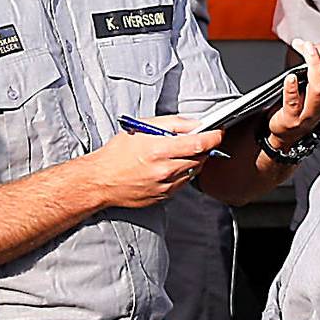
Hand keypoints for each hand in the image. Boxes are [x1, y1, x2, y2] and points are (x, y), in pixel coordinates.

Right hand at [87, 120, 221, 209]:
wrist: (101, 181)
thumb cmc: (117, 153)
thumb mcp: (141, 128)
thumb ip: (172, 123)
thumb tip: (195, 123)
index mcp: (159, 150)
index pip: (200, 143)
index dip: (214, 136)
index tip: (219, 132)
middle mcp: (165, 170)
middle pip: (200, 157)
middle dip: (203, 147)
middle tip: (196, 140)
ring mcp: (166, 186)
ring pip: (194, 171)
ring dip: (193, 160)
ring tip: (177, 153)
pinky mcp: (164, 196)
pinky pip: (184, 183)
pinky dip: (183, 173)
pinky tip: (169, 167)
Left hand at [268, 44, 319, 143]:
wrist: (288, 132)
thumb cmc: (306, 106)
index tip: (314, 44)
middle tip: (307, 46)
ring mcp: (312, 111)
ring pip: (319, 87)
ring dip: (313, 64)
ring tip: (305, 50)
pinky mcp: (294, 118)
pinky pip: (295, 102)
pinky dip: (292, 88)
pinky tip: (290, 77)